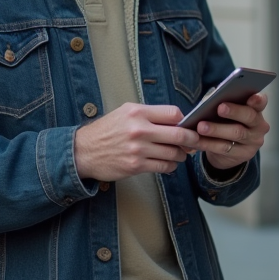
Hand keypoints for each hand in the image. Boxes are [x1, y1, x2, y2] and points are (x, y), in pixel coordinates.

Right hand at [74, 103, 201, 182]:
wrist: (84, 151)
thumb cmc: (106, 131)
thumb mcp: (125, 113)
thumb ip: (149, 114)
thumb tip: (176, 121)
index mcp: (137, 112)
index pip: (173, 113)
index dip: (184, 120)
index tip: (186, 125)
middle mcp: (139, 129)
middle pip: (179, 134)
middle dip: (191, 139)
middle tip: (194, 142)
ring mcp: (138, 149)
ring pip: (173, 153)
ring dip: (181, 154)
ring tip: (180, 153)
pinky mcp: (136, 165)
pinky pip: (164, 166)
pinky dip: (171, 166)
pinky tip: (168, 163)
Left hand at [198, 93, 269, 171]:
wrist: (231, 151)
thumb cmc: (228, 123)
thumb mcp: (229, 113)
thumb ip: (224, 104)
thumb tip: (207, 101)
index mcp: (256, 110)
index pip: (260, 102)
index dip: (257, 99)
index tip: (252, 97)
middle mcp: (258, 126)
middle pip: (249, 117)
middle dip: (234, 111)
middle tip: (220, 108)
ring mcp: (252, 142)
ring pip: (235, 134)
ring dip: (216, 130)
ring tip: (201, 127)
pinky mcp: (242, 155)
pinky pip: (223, 149)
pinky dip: (207, 143)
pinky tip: (194, 140)